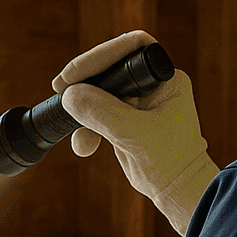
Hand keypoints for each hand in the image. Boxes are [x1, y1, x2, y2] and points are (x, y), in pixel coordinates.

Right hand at [54, 31, 219, 235]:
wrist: (175, 188)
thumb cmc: (169, 160)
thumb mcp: (134, 134)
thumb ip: (102, 112)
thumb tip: (70, 95)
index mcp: (165, 78)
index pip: (131, 47)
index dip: (100, 56)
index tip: (74, 75)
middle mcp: (150, 84)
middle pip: (109, 66)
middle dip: (85, 80)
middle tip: (62, 90)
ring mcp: (136, 101)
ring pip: (98, 90)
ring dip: (82, 110)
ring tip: (78, 133)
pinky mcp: (123, 118)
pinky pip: (95, 112)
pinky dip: (85, 128)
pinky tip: (84, 146)